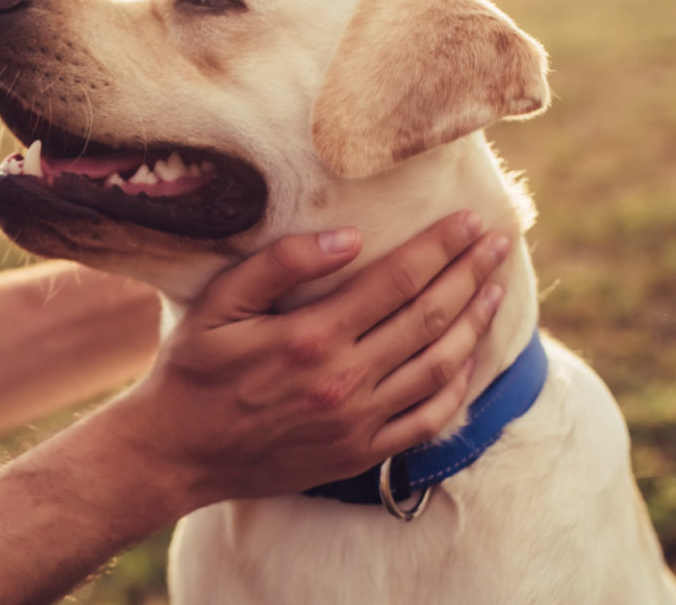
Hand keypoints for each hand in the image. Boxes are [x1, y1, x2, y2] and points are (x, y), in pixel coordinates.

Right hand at [103, 211, 509, 509]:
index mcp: (310, 337)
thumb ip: (279, 265)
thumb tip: (348, 237)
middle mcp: (343, 381)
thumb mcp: (218, 304)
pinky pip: (428, 420)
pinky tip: (470, 357)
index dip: (440, 247)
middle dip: (470, 275)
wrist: (176, 453)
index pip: (397, 281)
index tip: (470, 221)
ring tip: (495, 289)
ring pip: (439, 366)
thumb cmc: (192, 370)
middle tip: (498, 243)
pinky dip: (458, 386)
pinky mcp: (360, 453)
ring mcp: (357, 422)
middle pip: (429, 318)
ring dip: (474, 323)